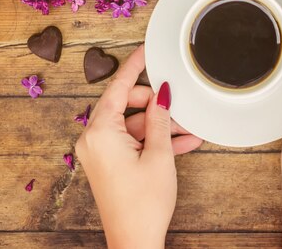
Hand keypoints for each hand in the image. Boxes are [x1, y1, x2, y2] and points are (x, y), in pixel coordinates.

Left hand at [76, 45, 202, 248]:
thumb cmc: (143, 203)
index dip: (134, 67)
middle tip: (177, 107)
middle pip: (126, 104)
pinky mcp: (108, 162)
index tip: (145, 51)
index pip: (117, 87)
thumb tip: (162, 94)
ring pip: (133, 124)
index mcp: (100, 132)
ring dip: (159, 126)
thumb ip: (160, 119)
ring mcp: (100, 151)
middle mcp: (94, 138)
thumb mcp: (159, 155)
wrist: (134, 242)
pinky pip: (131, 141)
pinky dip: (153, 141)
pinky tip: (182, 143)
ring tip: (187, 130)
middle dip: (154, 105)